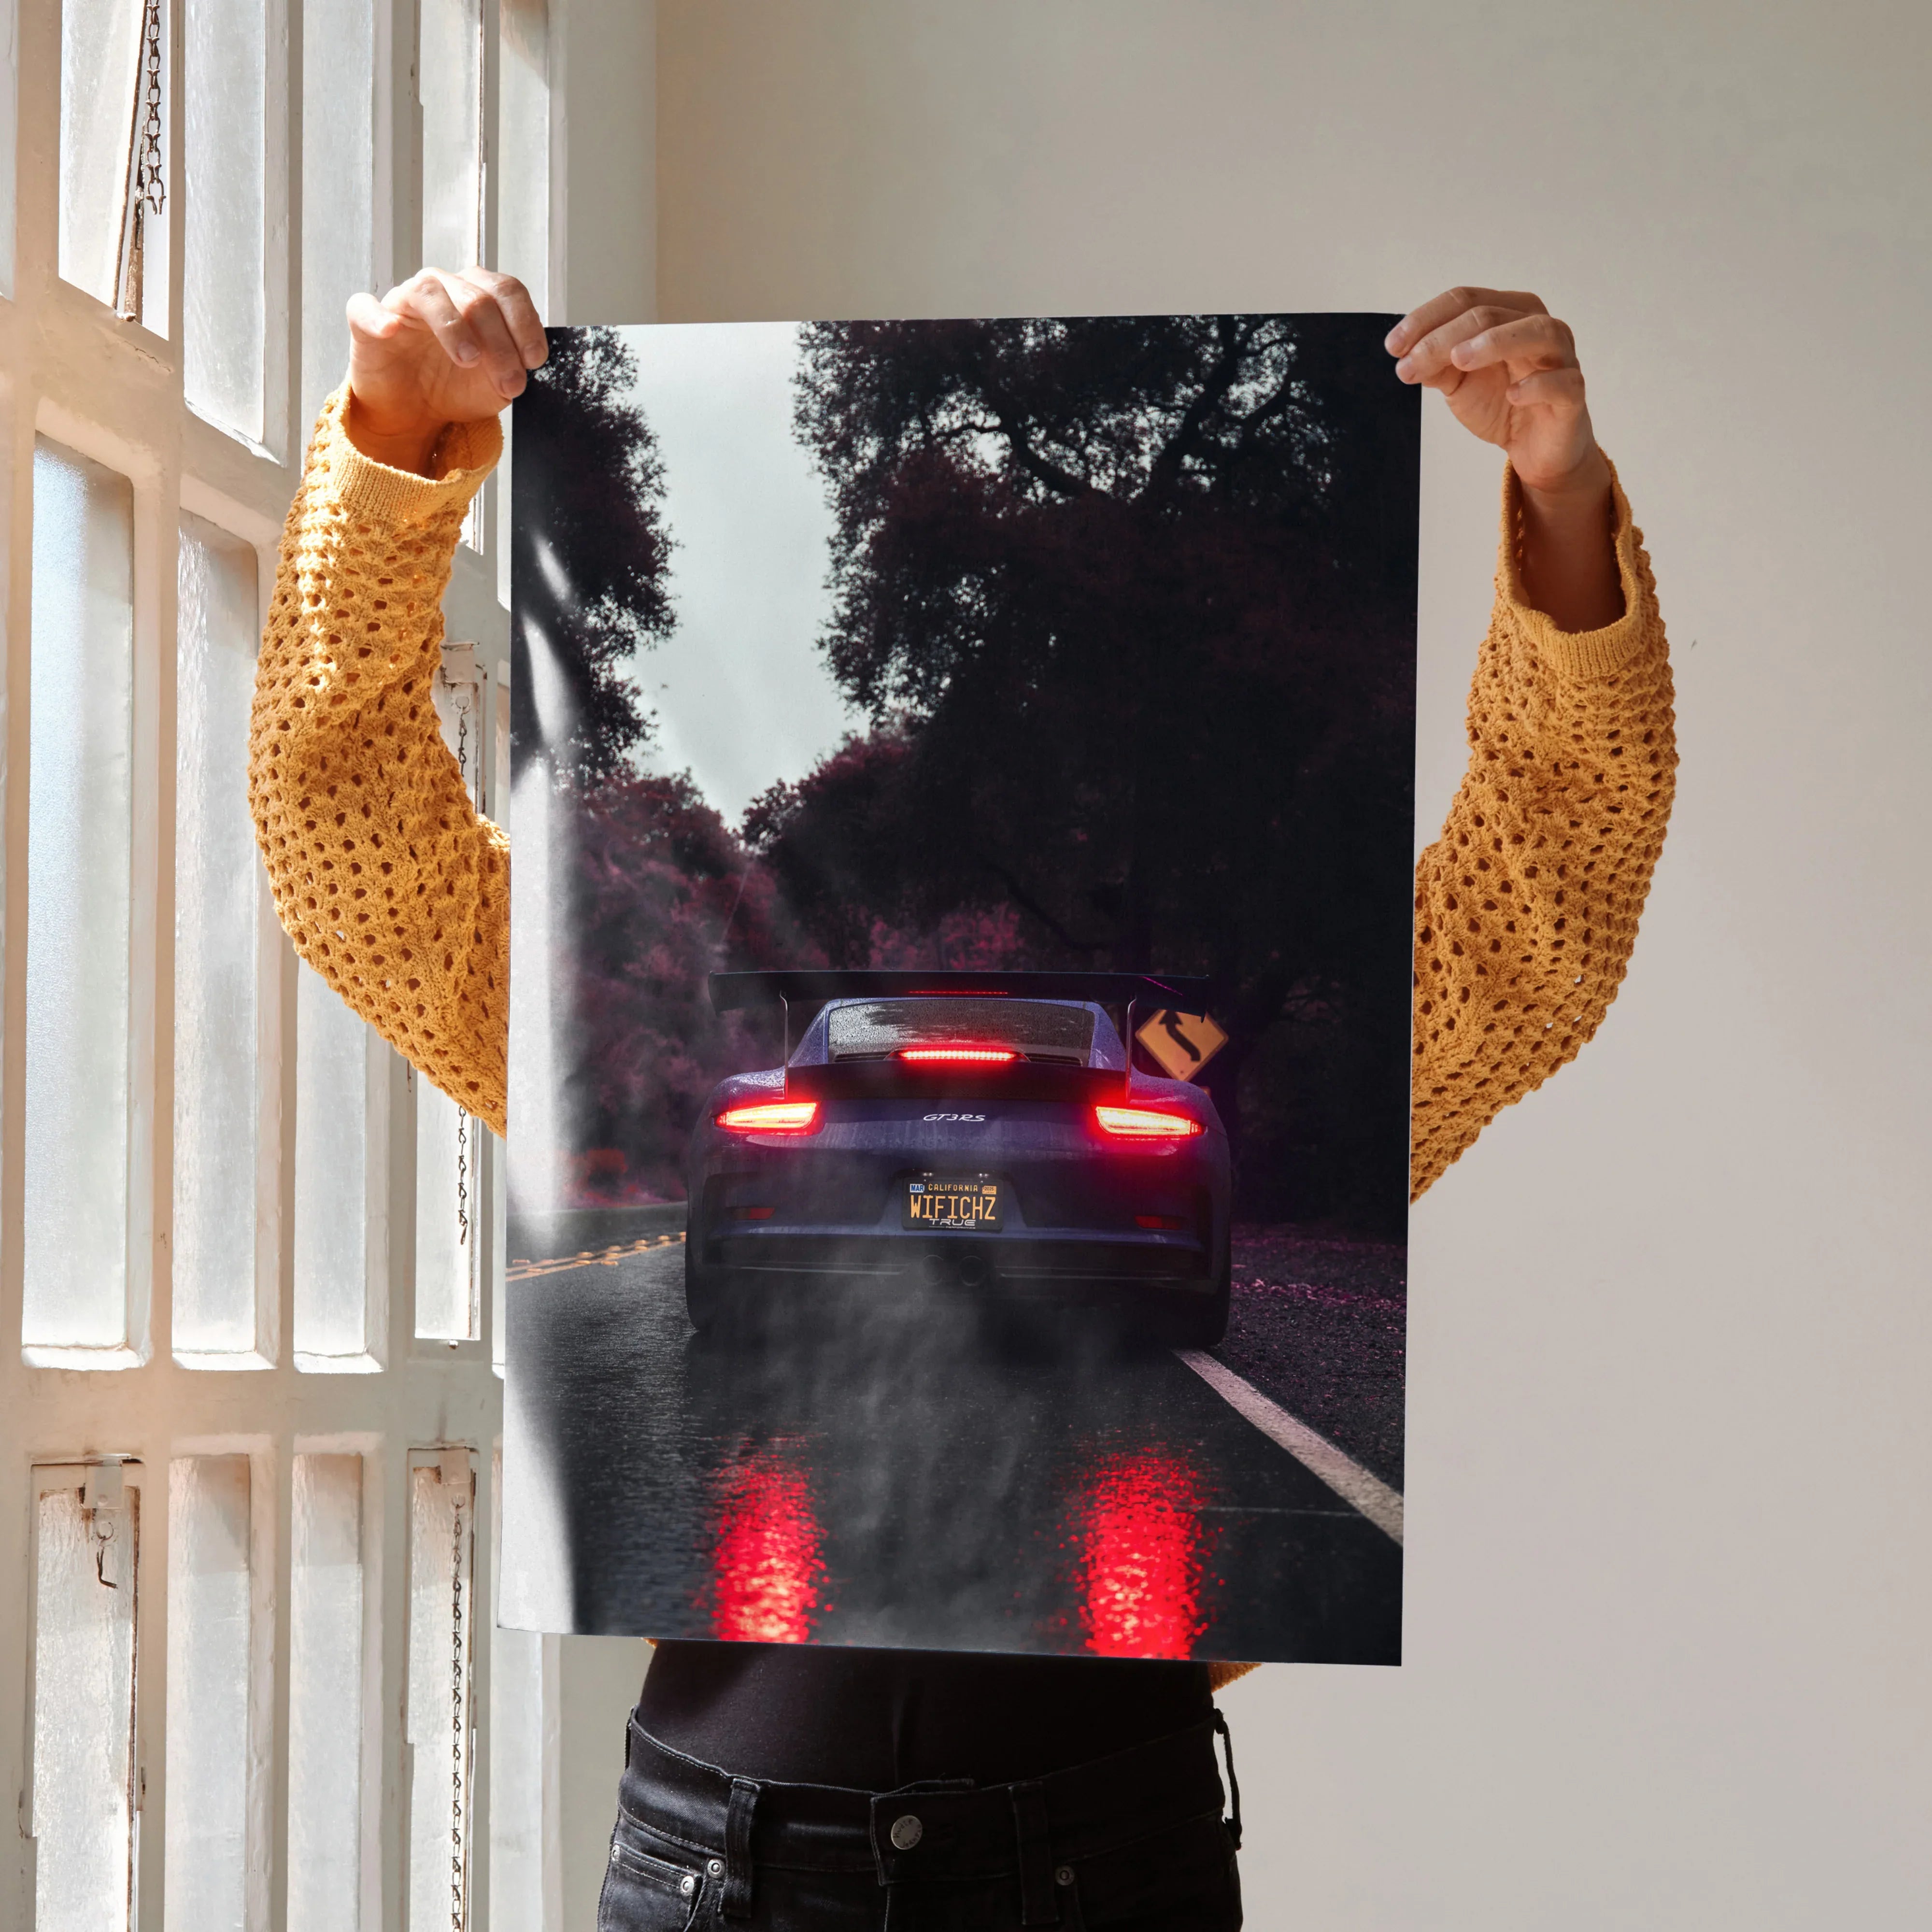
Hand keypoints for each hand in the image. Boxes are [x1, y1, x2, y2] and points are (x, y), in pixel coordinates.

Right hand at [344, 267, 546, 474]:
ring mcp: (404, 301)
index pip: (507, 291)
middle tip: (509, 382)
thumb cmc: (455, 387)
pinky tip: (391, 330)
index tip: (534, 360)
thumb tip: (525, 362)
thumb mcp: (496, 384)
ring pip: (429, 293)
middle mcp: (443, 289)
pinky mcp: (367, 321)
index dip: (525, 323)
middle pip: (476, 297)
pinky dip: (378, 317)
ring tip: (469, 360)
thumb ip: (513, 368)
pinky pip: (366, 307)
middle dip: (500, 343)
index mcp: (478, 295)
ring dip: (454, 327)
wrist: (414, 413)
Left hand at [1388, 287, 1621, 628]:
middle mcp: (1538, 326)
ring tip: (1458, 360)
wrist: (1534, 448)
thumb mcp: (1458, 383)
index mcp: (1509, 314)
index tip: (1393, 346)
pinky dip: (1537, 385)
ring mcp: (1561, 358)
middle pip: (1490, 314)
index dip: (1426, 319)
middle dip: (1444, 337)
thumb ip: (1436, 364)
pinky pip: (1562, 382)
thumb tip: (1406, 354)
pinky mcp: (1572, 394)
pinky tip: (1513, 394)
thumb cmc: (1500, 403)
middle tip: (1410, 363)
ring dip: (1495, 342)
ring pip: (1536, 332)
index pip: (1466, 300)